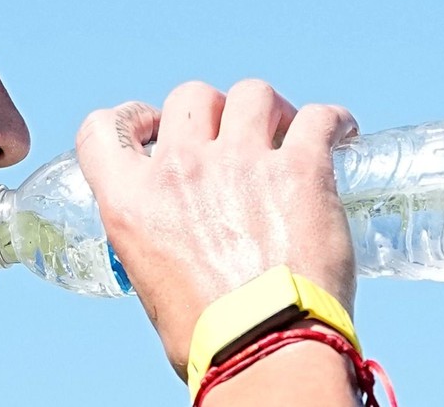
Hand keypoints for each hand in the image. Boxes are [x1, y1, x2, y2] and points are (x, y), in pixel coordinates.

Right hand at [74, 80, 358, 377]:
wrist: (264, 350)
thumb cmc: (207, 335)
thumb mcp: (147, 277)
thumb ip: (156, 235)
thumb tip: (180, 235)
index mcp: (131, 199)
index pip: (102, 129)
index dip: (129, 118)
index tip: (152, 127)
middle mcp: (179, 169)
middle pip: (189, 97)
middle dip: (210, 110)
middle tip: (229, 134)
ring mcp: (240, 162)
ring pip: (251, 93)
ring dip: (266, 108)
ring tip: (283, 129)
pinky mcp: (299, 169)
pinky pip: (317, 118)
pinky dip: (332, 120)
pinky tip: (341, 131)